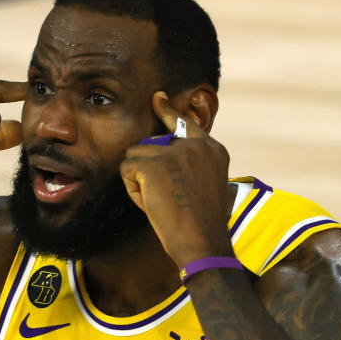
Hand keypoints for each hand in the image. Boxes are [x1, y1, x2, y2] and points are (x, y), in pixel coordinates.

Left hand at [120, 92, 232, 267]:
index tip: (157, 97)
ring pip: (136, 156)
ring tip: (160, 201)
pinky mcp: (155, 164)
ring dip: (139, 180)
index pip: (186, 123)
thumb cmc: (201, 224)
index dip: (168, 112)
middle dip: (148, 170)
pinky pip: (127, 170)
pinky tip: (151, 203)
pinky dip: (132, 190)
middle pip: (152, 144)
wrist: (202, 242)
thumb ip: (190, 164)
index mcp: (213, 150)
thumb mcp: (205, 185)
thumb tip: (160, 149)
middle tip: (167, 198)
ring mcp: (176, 152)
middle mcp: (196, 146)